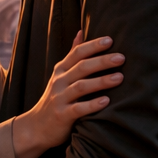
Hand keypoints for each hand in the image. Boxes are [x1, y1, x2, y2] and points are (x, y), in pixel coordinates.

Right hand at [12, 31, 122, 157]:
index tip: (110, 40)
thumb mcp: (60, 74)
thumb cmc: (55, 98)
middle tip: (121, 58)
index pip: (77, 53)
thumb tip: (81, 31)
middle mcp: (59, 81)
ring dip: (101, 81)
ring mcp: (59, 98)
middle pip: (81, 67)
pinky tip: (107, 101)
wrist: (36, 127)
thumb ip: (72, 55)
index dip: (93, 45)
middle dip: (102, 61)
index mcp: (60, 69)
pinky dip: (92, 104)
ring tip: (119, 78)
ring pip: (81, 86)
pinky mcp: (62, 115)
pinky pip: (78, 109)